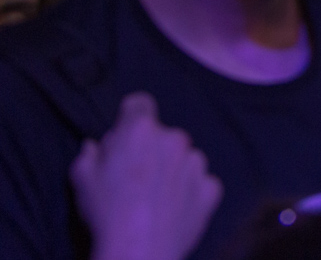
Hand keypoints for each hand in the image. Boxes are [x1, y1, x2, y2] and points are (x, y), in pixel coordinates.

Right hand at [71, 93, 221, 259]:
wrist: (139, 250)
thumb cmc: (105, 212)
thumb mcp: (81, 178)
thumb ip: (91, 153)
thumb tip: (97, 146)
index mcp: (141, 130)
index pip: (140, 104)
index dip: (132, 116)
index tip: (127, 133)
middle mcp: (175, 138)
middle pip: (163, 136)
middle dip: (152, 150)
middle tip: (136, 179)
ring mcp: (197, 163)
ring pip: (184, 158)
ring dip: (172, 171)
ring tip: (153, 200)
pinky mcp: (212, 187)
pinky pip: (199, 183)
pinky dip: (189, 192)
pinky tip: (172, 211)